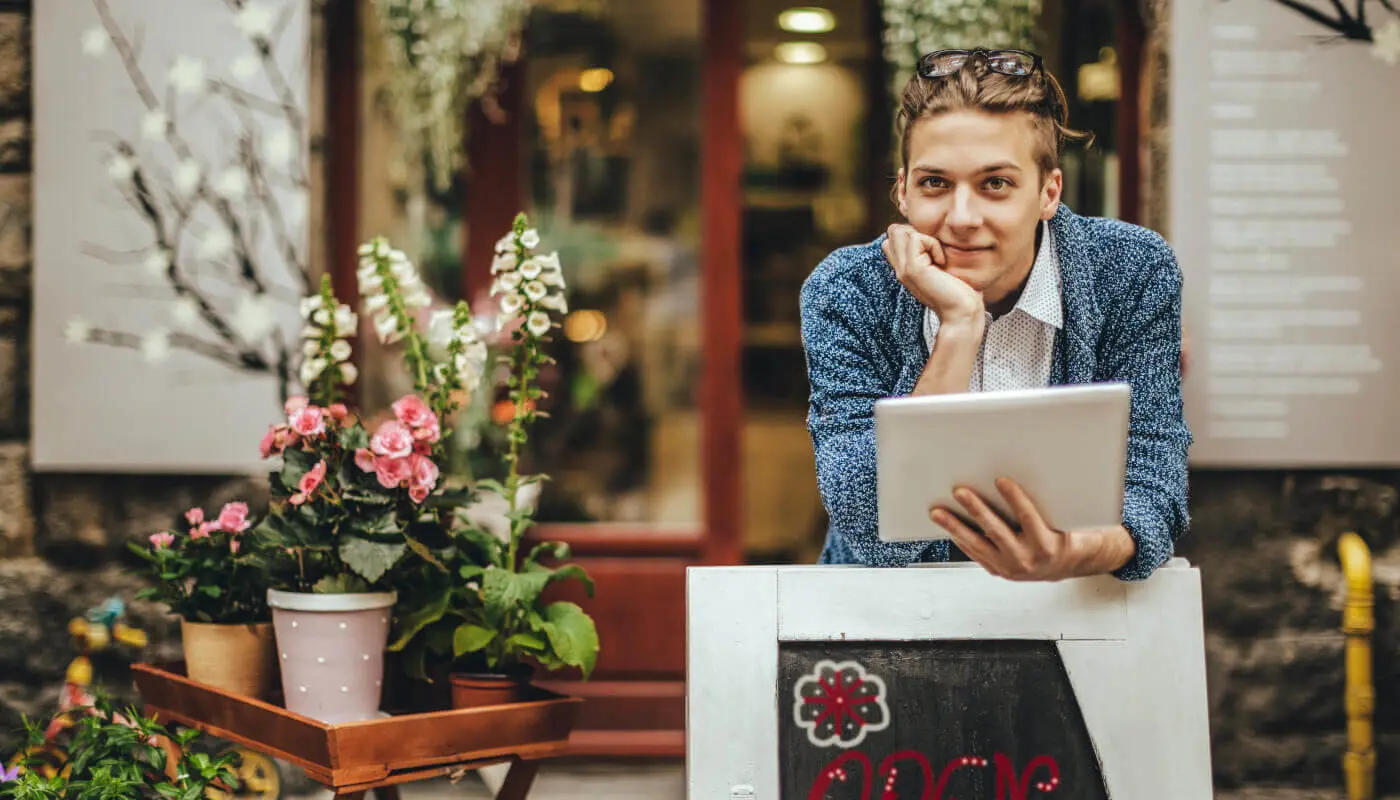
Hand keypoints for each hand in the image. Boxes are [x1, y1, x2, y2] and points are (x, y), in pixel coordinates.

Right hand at [882, 224, 982, 325]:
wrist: (962, 312)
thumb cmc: (959, 290)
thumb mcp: (940, 266)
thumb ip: (929, 252)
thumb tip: (926, 233)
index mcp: (904, 268)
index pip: (892, 238)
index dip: (912, 234)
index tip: (932, 251)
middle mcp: (900, 268)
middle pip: (894, 230)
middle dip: (916, 231)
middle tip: (933, 251)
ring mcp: (903, 269)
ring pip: (900, 231)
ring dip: (924, 237)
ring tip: (937, 257)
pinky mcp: (912, 269)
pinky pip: (916, 239)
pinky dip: (933, 244)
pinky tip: (941, 262)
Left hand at [929, 477, 1135, 580]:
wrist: (1065, 565)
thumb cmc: (1066, 536)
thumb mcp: (1067, 519)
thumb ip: (1052, 502)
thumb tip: (1042, 469)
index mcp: (1046, 546)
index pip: (1027, 518)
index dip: (1015, 498)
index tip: (1001, 480)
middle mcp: (1026, 559)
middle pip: (996, 530)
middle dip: (976, 509)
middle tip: (960, 492)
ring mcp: (1009, 568)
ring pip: (977, 544)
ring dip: (955, 526)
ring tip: (938, 512)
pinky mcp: (998, 571)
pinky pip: (975, 554)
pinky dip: (960, 539)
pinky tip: (949, 526)